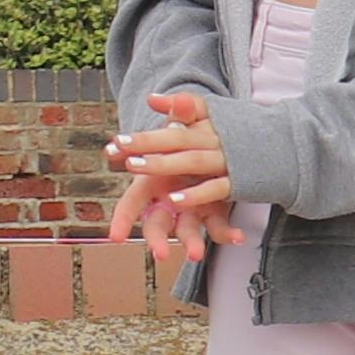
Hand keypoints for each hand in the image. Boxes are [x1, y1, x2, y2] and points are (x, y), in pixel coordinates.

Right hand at [106, 88, 240, 275]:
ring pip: (186, 230)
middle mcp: (167, 199)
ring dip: (193, 242)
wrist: (213, 145)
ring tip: (198, 255)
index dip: (121, 219)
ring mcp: (189, 208)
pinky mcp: (212, 211)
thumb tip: (156, 98)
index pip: (131, 203)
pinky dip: (227, 233)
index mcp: (153, 181)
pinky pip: (217, 226)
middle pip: (156, 224)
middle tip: (161, 255)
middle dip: (158, 240)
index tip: (114, 237)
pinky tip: (239, 237)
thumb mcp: (185, 122)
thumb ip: (176, 112)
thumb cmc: (188, 138)